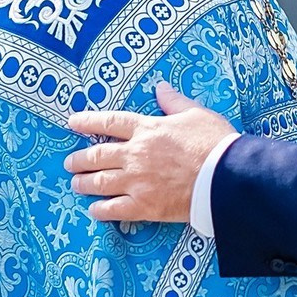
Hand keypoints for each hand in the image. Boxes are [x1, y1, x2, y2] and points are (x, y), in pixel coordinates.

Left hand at [64, 82, 235, 222]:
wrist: (226, 177)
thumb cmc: (214, 143)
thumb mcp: (195, 113)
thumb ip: (174, 102)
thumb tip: (160, 87)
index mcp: (147, 129)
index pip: (109, 122)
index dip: (87, 121)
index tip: (72, 122)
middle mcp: (135, 154)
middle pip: (96, 155)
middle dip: (79, 159)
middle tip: (70, 162)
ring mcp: (136, 181)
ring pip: (99, 182)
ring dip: (83, 183)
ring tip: (76, 183)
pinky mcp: (144, 206)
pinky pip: (112, 209)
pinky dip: (99, 209)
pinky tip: (94, 209)